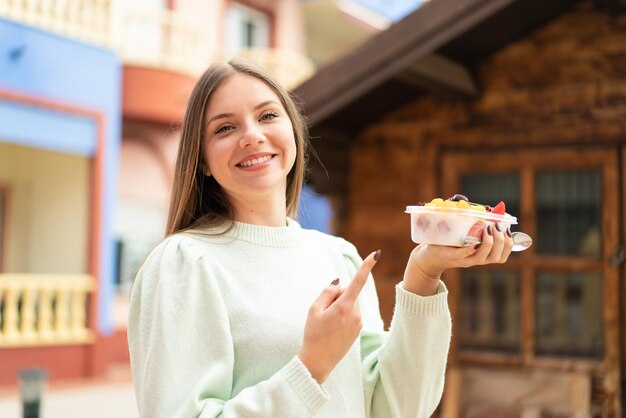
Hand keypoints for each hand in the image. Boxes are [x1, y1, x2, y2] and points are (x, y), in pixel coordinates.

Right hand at [298, 250, 379, 383]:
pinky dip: (342, 315)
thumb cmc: (313, 334)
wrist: (319, 361)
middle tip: (324, 313)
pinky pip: (351, 314)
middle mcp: (356, 314)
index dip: (367, 266)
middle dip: (337, 296)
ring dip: (340, 307)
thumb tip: (339, 283)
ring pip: (350, 303)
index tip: (376, 254)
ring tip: (328, 323)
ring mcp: (359, 322)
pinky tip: (333, 329)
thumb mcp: (314, 310)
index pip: (358, 281)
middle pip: (349, 293)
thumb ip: (327, 292)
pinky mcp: (358, 329)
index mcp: (345, 307)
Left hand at [403, 222, 512, 294]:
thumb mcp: (465, 235)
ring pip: (482, 257)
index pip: (502, 256)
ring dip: (489, 243)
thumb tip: (489, 209)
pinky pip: (464, 255)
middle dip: (501, 241)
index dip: (509, 244)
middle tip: (498, 226)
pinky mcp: (451, 256)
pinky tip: (475, 240)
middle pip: (496, 257)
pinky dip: (471, 248)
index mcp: (481, 256)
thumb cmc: (449, 243)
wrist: (428, 256)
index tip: (507, 230)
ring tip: (489, 228)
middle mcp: (475, 260)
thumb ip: (476, 226)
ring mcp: (463, 259)